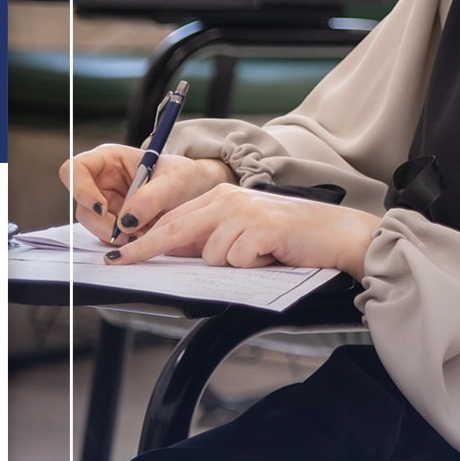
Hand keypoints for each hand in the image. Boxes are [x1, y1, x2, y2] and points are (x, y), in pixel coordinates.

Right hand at [61, 144, 234, 244]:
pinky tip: (147, 234)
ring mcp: (106, 202)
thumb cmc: (186, 176)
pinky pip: (110, 236)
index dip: (80, 189)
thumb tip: (126, 221)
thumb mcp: (176, 181)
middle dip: (105, 223)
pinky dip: (126, 241)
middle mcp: (102, 181)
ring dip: (118, 235)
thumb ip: (151, 197)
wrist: (200, 190)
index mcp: (109, 159)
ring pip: (95, 225)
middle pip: (83, 206)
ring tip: (147, 231)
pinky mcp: (114, 221)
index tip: (102, 207)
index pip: (74, 170)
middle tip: (133, 231)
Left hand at [104, 184, 381, 278]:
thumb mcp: (247, 231)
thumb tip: (170, 250)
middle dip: (146, 248)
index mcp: (225, 195)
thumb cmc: (295, 236)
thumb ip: (213, 235)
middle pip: (177, 228)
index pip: (175, 218)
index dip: (145, 238)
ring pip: (210, 254)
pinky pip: (236, 260)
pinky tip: (272, 256)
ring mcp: (245, 211)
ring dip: (232, 264)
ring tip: (260, 256)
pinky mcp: (260, 228)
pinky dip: (253, 266)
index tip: (119, 253)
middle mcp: (231, 198)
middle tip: (121, 262)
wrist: (339, 234)